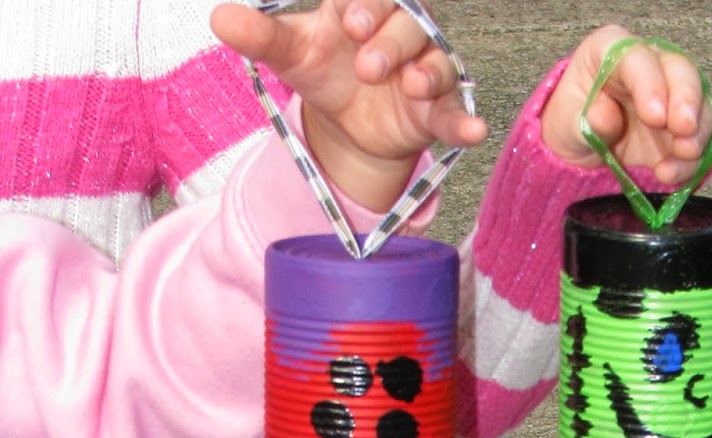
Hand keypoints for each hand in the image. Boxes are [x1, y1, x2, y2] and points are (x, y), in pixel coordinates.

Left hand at [210, 1, 486, 210]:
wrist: (348, 120)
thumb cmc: (326, 70)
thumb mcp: (292, 54)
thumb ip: (262, 36)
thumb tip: (219, 20)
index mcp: (367, 6)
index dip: (367, 3)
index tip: (350, 19)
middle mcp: (402, 31)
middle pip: (408, 24)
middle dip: (389, 40)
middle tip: (365, 63)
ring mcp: (424, 70)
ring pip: (435, 62)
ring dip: (425, 72)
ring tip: (409, 85)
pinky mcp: (438, 110)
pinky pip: (457, 112)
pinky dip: (466, 122)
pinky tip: (474, 132)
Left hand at [540, 26, 711, 188]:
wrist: (582, 148)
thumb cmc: (573, 123)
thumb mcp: (567, 124)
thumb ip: (587, 121)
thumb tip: (604, 117)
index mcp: (612, 51)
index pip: (638, 57)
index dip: (651, 84)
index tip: (654, 116)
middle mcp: (649, 66)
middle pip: (680, 70)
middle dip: (687, 101)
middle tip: (684, 131)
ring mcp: (670, 95)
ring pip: (699, 102)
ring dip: (698, 132)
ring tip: (684, 155)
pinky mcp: (681, 127)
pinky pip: (699, 137)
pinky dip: (692, 158)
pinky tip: (671, 173)